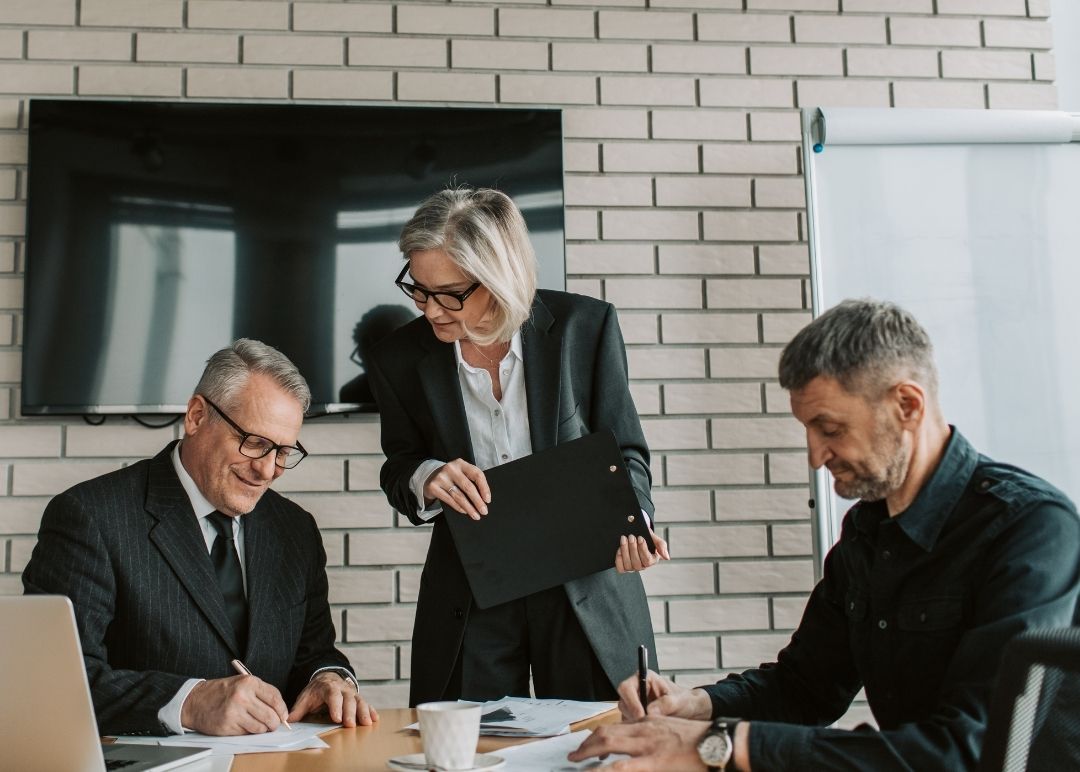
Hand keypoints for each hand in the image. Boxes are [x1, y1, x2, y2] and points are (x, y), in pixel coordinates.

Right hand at [181, 675, 288, 734]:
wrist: (195, 701)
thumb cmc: (221, 692)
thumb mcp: (242, 683)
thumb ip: (261, 693)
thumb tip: (280, 710)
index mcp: (248, 682)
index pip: (275, 698)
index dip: (282, 710)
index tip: (283, 715)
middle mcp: (242, 696)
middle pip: (271, 716)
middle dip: (274, 723)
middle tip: (273, 724)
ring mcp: (234, 712)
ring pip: (260, 727)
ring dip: (262, 729)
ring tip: (257, 724)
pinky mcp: (228, 725)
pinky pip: (247, 733)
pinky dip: (249, 732)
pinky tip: (243, 725)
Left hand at [287, 671, 377, 727]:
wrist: (328, 676)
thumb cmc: (316, 690)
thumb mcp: (305, 697)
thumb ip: (298, 709)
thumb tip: (287, 720)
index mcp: (328, 687)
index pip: (333, 696)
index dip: (335, 706)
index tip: (336, 718)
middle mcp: (343, 689)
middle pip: (348, 700)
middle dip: (350, 713)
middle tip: (350, 725)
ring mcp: (352, 693)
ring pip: (359, 701)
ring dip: (363, 712)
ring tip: (366, 723)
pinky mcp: (358, 698)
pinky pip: (366, 703)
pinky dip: (371, 710)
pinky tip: (374, 719)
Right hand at [423, 459, 489, 519]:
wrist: (430, 478)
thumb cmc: (452, 477)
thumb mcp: (461, 473)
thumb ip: (471, 481)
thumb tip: (484, 499)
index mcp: (461, 463)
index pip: (477, 474)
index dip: (484, 488)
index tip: (488, 500)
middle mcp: (451, 468)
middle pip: (468, 487)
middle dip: (478, 501)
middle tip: (484, 511)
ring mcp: (441, 477)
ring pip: (459, 496)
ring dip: (469, 508)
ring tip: (476, 515)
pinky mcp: (433, 487)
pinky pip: (449, 500)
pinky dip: (458, 507)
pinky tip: (465, 511)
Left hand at [567, 715, 710, 770]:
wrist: (718, 743)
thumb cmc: (699, 740)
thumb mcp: (672, 732)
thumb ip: (654, 737)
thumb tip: (638, 751)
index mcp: (649, 722)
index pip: (616, 726)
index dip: (598, 736)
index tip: (589, 745)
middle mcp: (643, 729)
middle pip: (606, 732)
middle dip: (587, 744)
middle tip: (575, 755)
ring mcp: (647, 745)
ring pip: (607, 743)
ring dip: (588, 752)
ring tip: (577, 762)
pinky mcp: (654, 762)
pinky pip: (622, 768)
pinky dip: (605, 771)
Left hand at [615, 529, 670, 573]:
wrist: (637, 537)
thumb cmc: (648, 540)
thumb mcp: (656, 540)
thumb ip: (662, 546)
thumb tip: (667, 557)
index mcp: (652, 561)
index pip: (647, 560)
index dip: (643, 549)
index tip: (640, 538)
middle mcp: (642, 567)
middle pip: (637, 563)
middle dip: (633, 548)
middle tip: (631, 536)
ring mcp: (632, 568)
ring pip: (628, 565)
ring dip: (625, 551)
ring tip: (624, 539)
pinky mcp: (623, 568)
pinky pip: (620, 568)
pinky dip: (619, 558)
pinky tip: (619, 549)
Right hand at [617, 670, 712, 720]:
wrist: (692, 712)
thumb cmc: (685, 701)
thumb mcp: (679, 701)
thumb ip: (666, 704)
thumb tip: (650, 711)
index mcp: (644, 678)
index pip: (627, 687)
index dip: (631, 701)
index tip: (641, 715)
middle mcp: (637, 690)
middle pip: (623, 702)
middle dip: (633, 715)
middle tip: (647, 724)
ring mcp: (635, 704)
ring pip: (625, 714)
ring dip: (636, 723)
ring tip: (653, 727)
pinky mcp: (636, 717)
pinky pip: (630, 724)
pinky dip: (638, 729)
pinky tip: (650, 731)